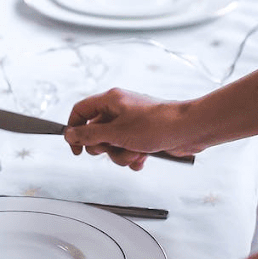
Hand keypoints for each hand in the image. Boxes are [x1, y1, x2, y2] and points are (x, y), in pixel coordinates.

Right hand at [64, 88, 205, 170]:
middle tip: (113, 147)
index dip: (74, 130)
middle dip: (104, 148)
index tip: (76, 148)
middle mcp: (120, 110)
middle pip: (96, 133)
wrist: (188, 130)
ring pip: (113, 145)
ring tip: (135, 153)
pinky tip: (143, 158)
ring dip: (121, 155)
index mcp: (111, 100)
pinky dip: (133, 157)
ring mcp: (132, 123)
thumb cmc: (157, 125)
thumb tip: (69, 134)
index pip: (81, 111)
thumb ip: (89, 135)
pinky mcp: (143, 135)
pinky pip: (128, 150)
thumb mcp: (116, 133)